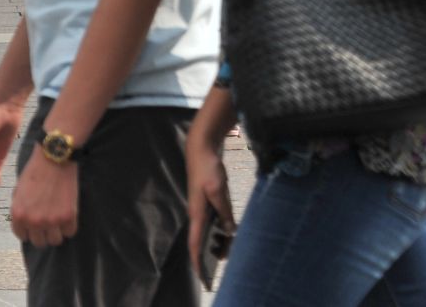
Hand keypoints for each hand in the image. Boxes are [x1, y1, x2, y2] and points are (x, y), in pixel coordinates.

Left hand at [10, 149, 79, 246]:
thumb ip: (20, 209)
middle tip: (47, 223)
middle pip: (39, 242)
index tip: (33, 225)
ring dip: (56, 232)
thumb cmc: (34, 172)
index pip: (22, 236)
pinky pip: (69, 232)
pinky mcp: (68, 217)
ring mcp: (51, 221)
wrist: (53, 158)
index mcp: (18, 214)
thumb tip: (24, 224)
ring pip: (55, 241)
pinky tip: (67, 215)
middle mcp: (33, 221)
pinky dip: (69, 226)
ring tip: (57, 220)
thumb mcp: (18, 191)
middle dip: (42, 233)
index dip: (28, 230)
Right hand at [185, 133, 235, 281]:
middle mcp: (198, 214)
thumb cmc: (207, 168)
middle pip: (202, 241)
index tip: (202, 277)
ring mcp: (203, 208)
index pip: (195, 243)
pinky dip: (222, 230)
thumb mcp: (218, 190)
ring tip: (230, 247)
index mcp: (197, 214)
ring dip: (219, 241)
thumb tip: (230, 230)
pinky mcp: (210, 202)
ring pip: (210, 232)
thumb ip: (224, 211)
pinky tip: (230, 231)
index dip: (197, 261)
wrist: (201, 149)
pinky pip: (215, 222)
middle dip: (211, 255)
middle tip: (224, 260)